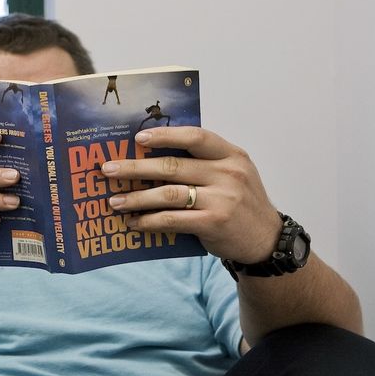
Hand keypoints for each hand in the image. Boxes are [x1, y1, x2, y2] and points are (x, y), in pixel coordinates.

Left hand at [102, 126, 279, 263]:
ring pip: (168, 194)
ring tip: (115, 201)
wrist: (265, 239)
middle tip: (108, 170)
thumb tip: (154, 157)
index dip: (165, 135)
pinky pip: (172, 219)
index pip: (196, 137)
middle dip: (135, 167)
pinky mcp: (213, 222)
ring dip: (136, 198)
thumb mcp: (234, 173)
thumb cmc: (240, 203)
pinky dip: (149, 221)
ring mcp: (222, 198)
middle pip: (173, 166)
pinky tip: (134, 222)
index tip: (138, 138)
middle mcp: (228, 173)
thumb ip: (204, 163)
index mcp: (231, 155)